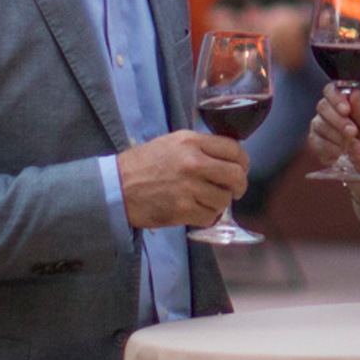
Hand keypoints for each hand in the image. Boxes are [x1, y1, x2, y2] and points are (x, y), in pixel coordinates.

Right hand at [118, 130, 248, 228]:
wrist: (116, 187)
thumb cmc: (142, 165)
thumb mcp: (171, 143)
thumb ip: (199, 147)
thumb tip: (226, 158)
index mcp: (191, 141)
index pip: (233, 149)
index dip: (242, 162)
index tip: (241, 169)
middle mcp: (193, 162)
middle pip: (236, 176)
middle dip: (239, 186)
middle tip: (234, 191)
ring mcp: (188, 187)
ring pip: (224, 200)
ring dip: (219, 204)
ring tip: (205, 201)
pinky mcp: (182, 210)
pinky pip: (210, 217)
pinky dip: (207, 217)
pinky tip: (195, 211)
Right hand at [305, 87, 359, 181]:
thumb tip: (353, 92)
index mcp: (346, 105)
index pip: (331, 91)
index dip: (335, 98)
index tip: (346, 110)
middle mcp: (331, 114)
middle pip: (323, 106)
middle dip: (338, 121)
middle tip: (353, 133)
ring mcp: (322, 129)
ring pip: (319, 124)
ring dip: (339, 138)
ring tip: (357, 150)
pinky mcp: (317, 145)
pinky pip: (316, 142)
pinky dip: (330, 149)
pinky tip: (341, 155)